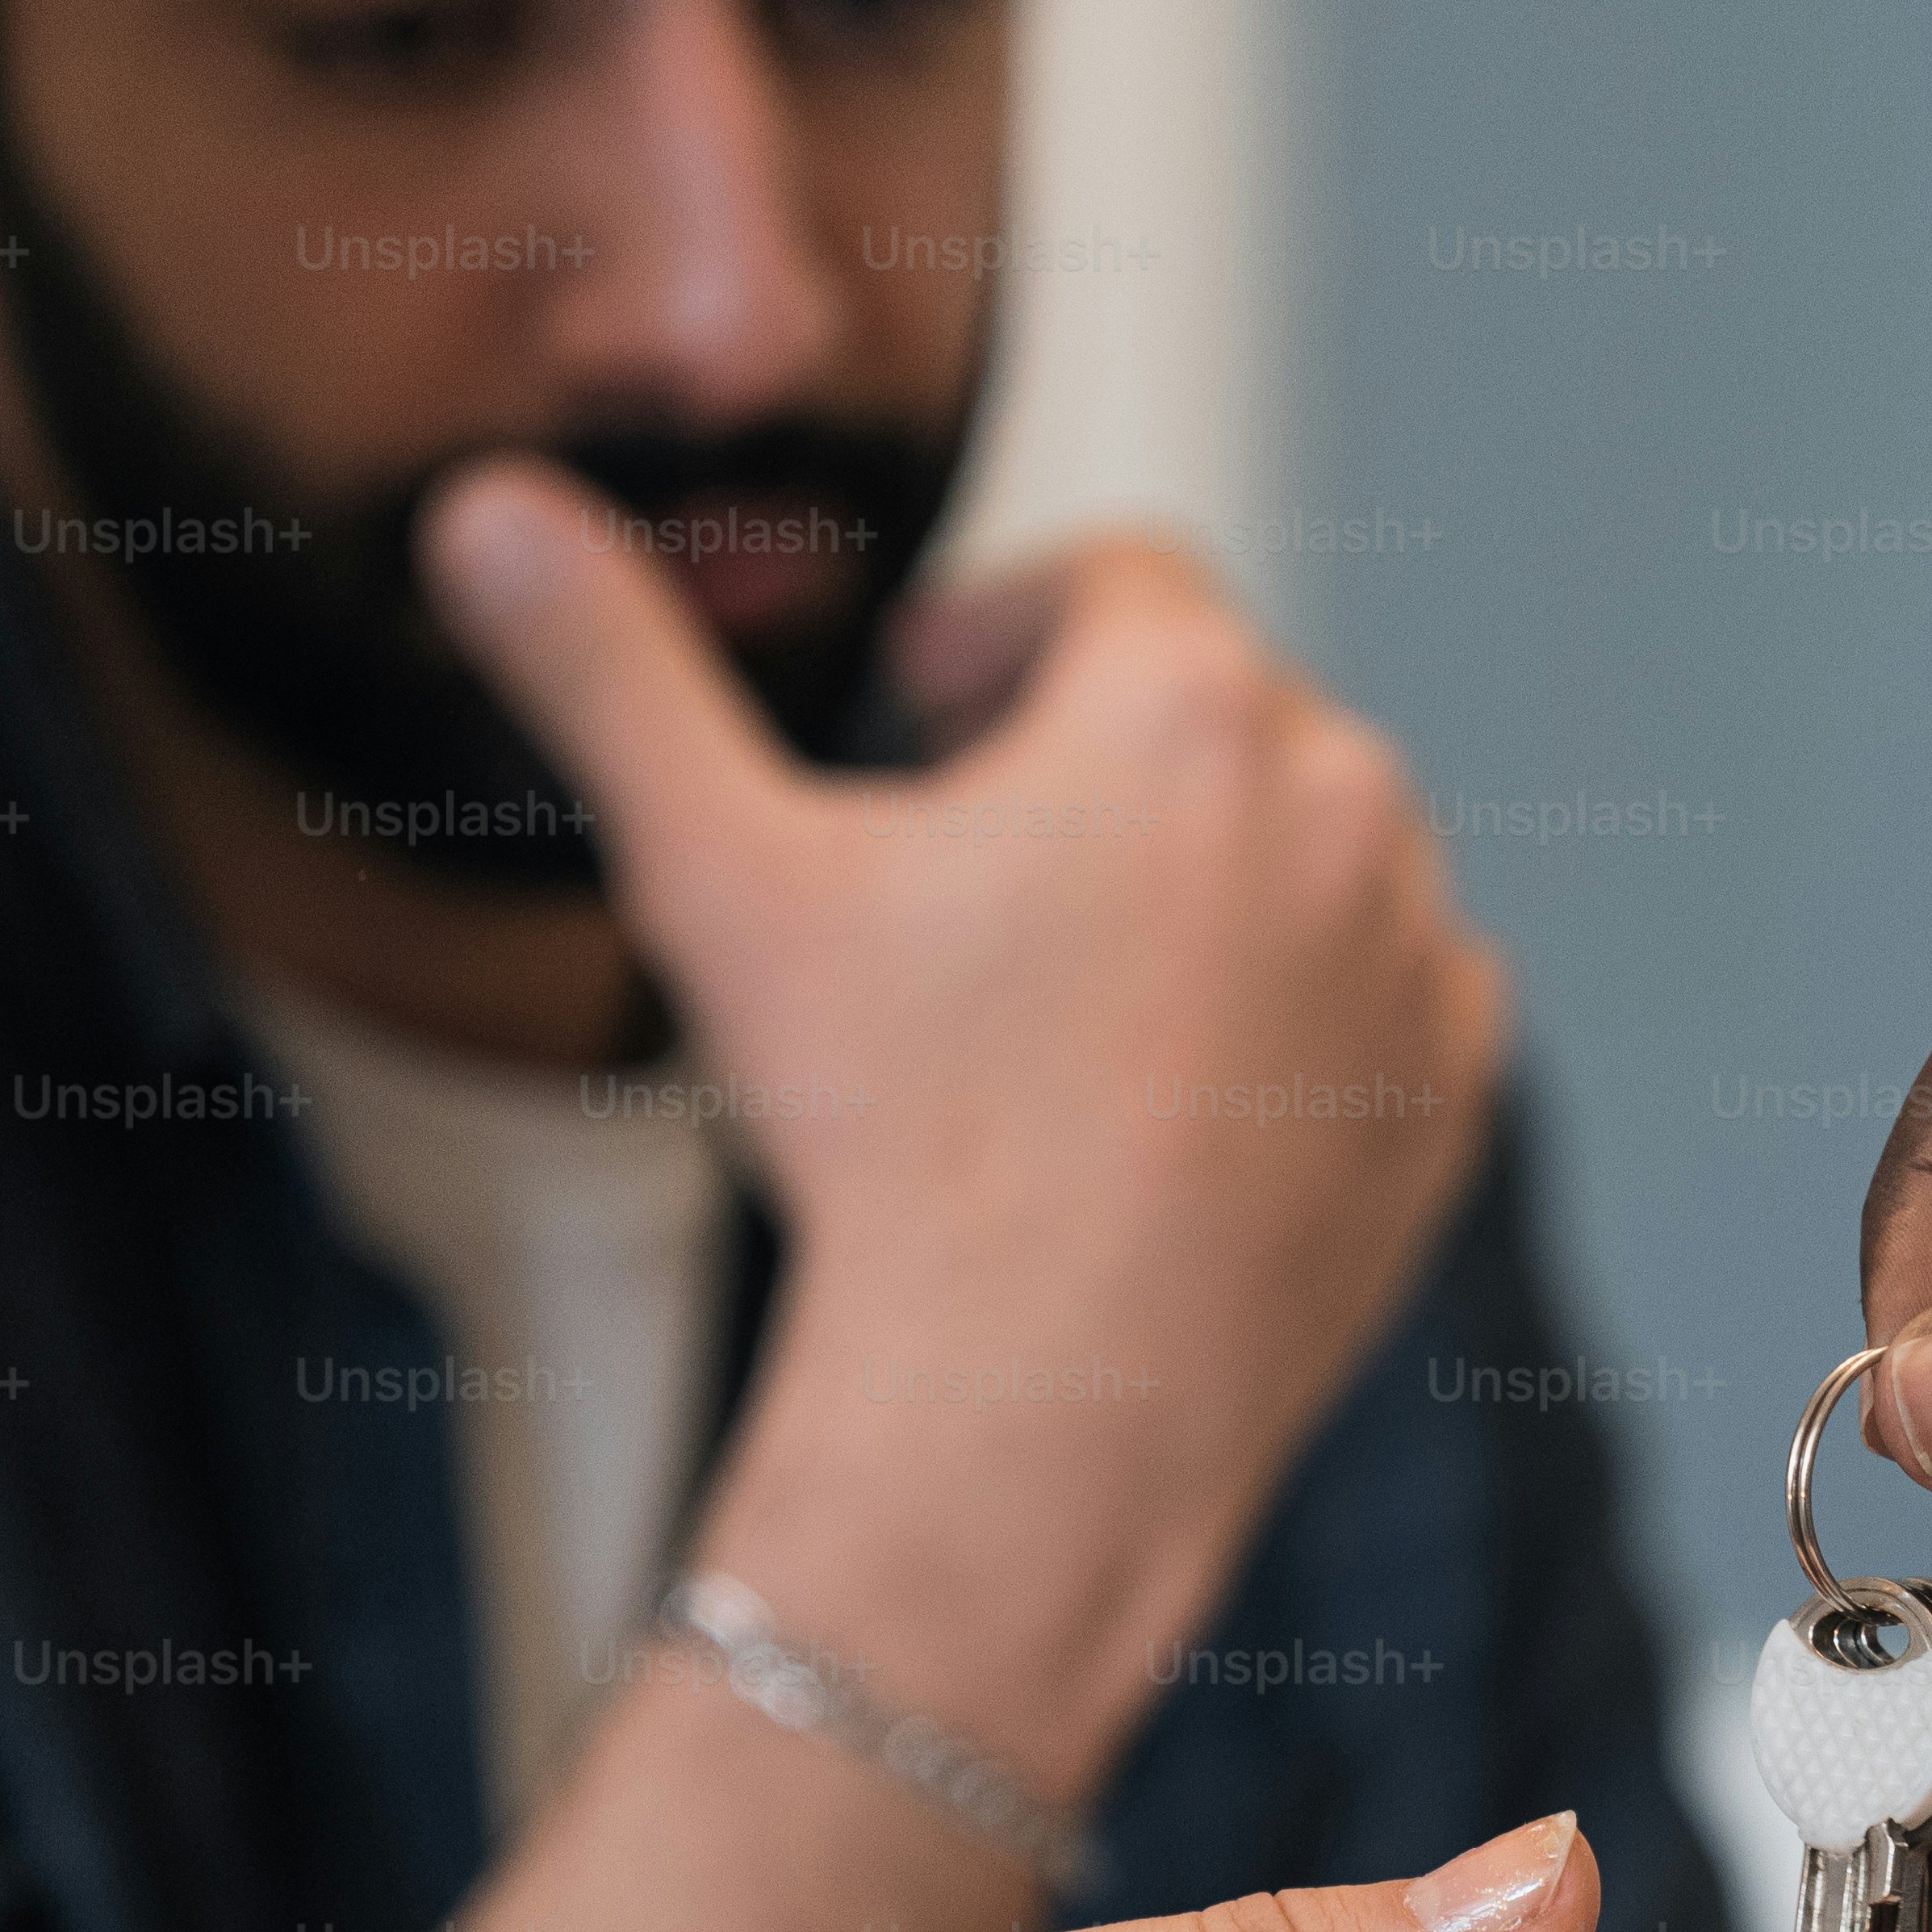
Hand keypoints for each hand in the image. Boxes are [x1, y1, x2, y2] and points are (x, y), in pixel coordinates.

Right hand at [425, 466, 1508, 1785]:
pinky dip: (1290, 1018)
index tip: (922, 722)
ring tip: (1060, 995)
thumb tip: (487, 513)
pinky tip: (1165, 1097)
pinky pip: (1378, 1000)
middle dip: (1094, 765)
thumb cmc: (887, 1142)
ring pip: (1304, 855)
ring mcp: (1418, 959)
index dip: (1003, 632)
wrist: (1038, 1418)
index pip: (1118, 577)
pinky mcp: (1445, 1101)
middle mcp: (1349, 804)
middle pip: (1215, 717)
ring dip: (1202, 883)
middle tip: (967, 882)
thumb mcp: (718, 876)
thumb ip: (612, 673)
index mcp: (1191, 707)